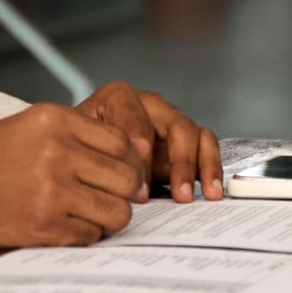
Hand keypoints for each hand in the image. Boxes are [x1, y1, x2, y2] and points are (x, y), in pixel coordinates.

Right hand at [0, 103, 145, 247]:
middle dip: (123, 194)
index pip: (123, 142)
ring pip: (116, 212)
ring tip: (85, 215)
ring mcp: (51, 190)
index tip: (120, 178)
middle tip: (109, 200)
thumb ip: (74, 136)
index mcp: (53, 119)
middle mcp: (56, 150)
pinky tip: (61, 227)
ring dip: (106, 219)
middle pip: (126, 178)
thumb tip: (130, 161)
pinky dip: (83, 236)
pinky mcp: (43, 227)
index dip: (128, 164)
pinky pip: (90, 236)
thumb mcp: (27, 128)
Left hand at [78, 80, 222, 202]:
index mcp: (118, 98)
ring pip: (195, 134)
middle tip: (180, 194)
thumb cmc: (80, 149)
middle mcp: (149, 104)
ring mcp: (169, 121)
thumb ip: (98, 158)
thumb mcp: (80, 148)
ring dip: (202, 165)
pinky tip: (211, 190)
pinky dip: (211, 168)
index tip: (139, 187)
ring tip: (206, 193)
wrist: (84, 155)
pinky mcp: (184, 141)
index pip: (136, 120)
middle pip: (175, 124)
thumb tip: (122, 187)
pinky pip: (206, 146)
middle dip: (180, 161)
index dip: (140, 155)